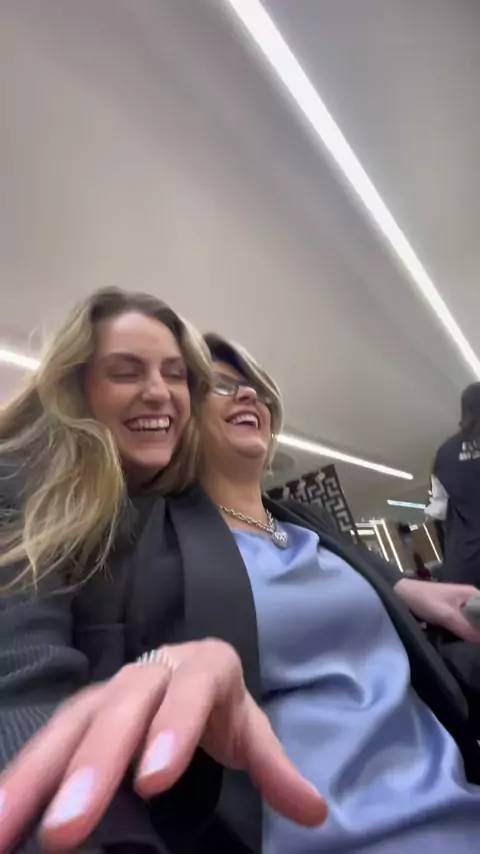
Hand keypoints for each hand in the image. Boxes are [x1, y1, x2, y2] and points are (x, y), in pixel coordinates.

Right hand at [0, 639, 326, 850]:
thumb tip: (315, 811)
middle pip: (121, 709)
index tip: (153, 781)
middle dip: (93, 766)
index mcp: (204, 668)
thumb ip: (275, 767)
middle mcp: (150, 672)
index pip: (191, 691)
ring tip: (4, 829)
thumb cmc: (220, 707)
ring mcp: (109, 689)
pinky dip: (21, 773)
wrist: (186, 674)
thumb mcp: (251, 731)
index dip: (172, 729)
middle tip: (67, 829)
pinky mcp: (79, 711)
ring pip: (72, 722)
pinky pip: (47, 737)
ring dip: (36, 774)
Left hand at [395, 579, 479, 642]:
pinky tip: (464, 645)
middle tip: (476, 647)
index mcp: (473, 594)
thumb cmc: (423, 600)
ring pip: (474, 623)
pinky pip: (465, 626)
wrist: (400, 595)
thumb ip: (467, 628)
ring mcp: (460, 607)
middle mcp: (470, 599)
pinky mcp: (451, 615)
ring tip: (473, 648)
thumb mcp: (446, 615)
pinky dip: (465, 634)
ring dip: (474, 634)